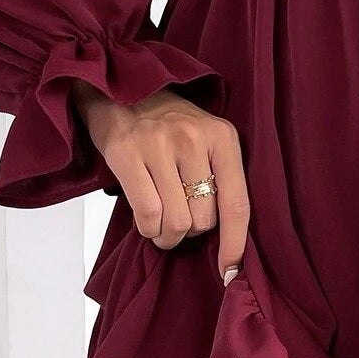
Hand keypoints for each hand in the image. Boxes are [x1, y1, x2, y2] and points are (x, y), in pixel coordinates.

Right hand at [73, 82, 248, 284]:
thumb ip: (219, 178)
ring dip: (166, 236)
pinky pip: (147, 214)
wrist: (121, 86)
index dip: (235, 243)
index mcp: (223, 137)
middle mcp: (194, 139)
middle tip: (179, 220)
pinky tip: (146, 221)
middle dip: (190, 232)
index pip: (238, 203)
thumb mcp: (205, 139)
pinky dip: (147, 228)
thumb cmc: (167, 123)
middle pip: (203, 220)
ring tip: (161, 225)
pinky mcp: (127, 153)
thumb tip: (230, 241)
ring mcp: (159, 145)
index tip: (230, 270)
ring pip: (175, 222)